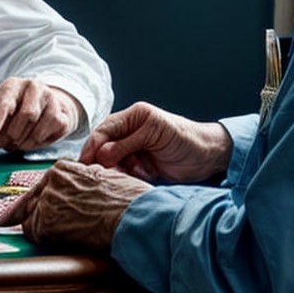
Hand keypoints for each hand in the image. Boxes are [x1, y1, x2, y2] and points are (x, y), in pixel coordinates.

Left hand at [0, 78, 80, 151]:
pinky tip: (32, 139)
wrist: (45, 106)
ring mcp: (52, 100)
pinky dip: (38, 142)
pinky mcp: (63, 115)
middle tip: (5, 143)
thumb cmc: (16, 106)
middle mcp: (35, 87)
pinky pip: (50, 133)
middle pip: (26, 115)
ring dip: (24, 141)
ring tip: (17, 142)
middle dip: (12, 134)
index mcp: (14, 85)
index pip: (6, 100)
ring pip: (38, 126)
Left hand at [1, 160, 149, 249]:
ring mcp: (47, 198)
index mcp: (65, 167)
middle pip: (29, 200)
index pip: (43, 185)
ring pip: (31, 217)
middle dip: (18, 214)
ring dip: (39, 228)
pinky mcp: (46, 219)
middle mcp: (52, 179)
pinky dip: (42, 238)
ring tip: (56, 235)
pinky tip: (58, 239)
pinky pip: (34, 232)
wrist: (136, 216)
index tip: (17, 209)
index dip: (33, 200)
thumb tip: (81, 190)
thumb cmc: (129, 201)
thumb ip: (85, 181)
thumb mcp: (106, 179)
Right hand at [77, 102, 231, 184]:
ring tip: (137, 172)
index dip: (92, 146)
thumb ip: (126, 144)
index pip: (104, 130)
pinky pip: (124, 172)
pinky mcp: (140, 165)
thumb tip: (101, 154)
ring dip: (120, 170)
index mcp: (134, 116)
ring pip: (112, 162)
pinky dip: (130, 176)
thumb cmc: (186, 139)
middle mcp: (130, 131)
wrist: (209, 157)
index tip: (85, 163)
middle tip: (108, 173)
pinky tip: (144, 175)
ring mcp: (134, 149)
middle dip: (105, 161)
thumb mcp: (155, 135)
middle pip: (103, 147)